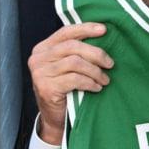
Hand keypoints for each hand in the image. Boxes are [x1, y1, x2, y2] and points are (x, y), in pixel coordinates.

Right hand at [28, 22, 112, 144]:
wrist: (55, 119)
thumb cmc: (66, 90)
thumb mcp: (67, 67)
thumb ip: (76, 52)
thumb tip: (102, 36)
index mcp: (43, 49)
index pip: (65, 32)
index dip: (86, 28)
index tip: (104, 30)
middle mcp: (38, 59)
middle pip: (72, 46)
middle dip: (96, 53)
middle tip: (110, 63)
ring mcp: (40, 73)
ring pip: (75, 62)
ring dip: (95, 71)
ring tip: (105, 79)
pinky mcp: (46, 87)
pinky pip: (75, 79)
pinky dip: (90, 82)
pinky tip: (97, 87)